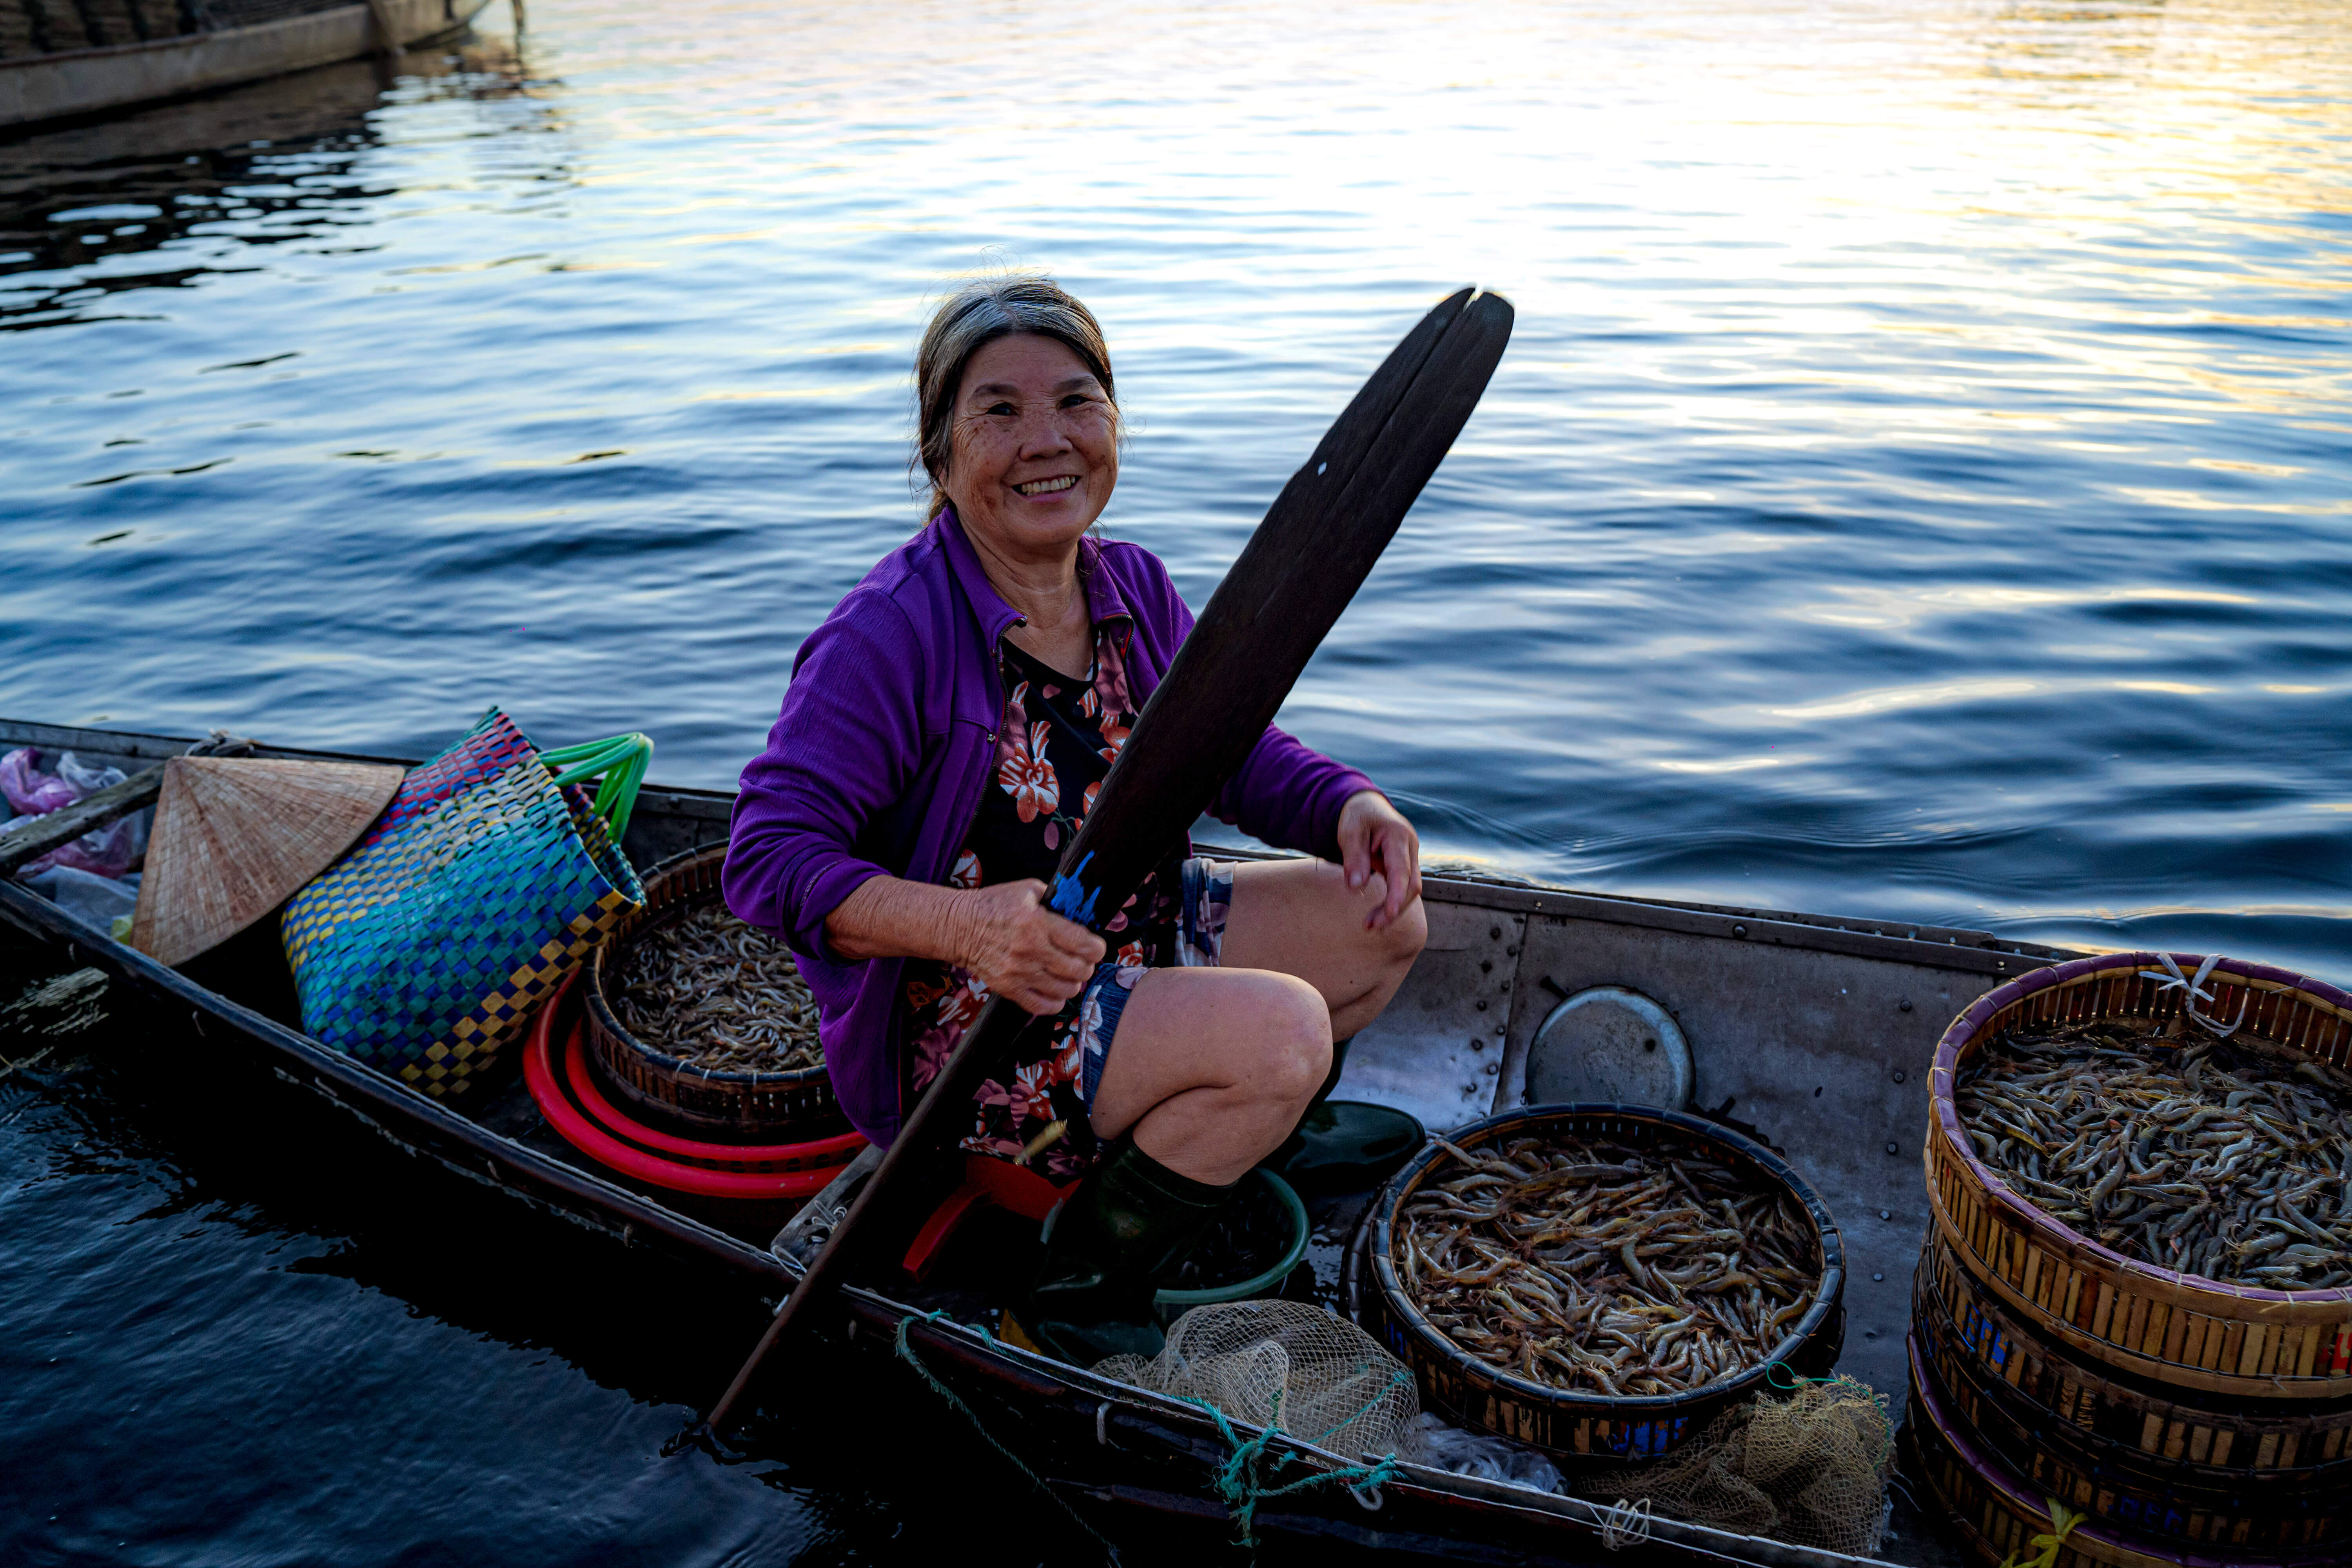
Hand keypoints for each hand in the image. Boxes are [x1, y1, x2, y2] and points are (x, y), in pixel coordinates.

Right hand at [952, 879, 1106, 1014]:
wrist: (958, 927)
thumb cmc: (994, 905)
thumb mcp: (1028, 890)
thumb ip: (1057, 899)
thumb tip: (1084, 911)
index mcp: (1038, 923)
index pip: (1083, 945)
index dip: (1097, 948)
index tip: (1094, 947)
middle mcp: (1031, 950)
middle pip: (1079, 970)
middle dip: (1086, 965)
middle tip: (1080, 959)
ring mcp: (1019, 973)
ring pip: (1066, 990)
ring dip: (1072, 982)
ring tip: (1066, 973)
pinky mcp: (1008, 989)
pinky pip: (1043, 1007)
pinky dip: (1055, 1001)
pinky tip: (1054, 990)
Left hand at [1336, 791, 1420, 930]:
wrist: (1367, 807)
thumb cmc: (1357, 817)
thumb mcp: (1350, 831)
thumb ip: (1354, 857)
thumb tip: (1355, 888)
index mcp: (1398, 836)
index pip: (1402, 870)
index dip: (1396, 894)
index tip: (1387, 913)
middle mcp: (1410, 848)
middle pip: (1411, 885)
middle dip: (1393, 908)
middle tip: (1370, 927)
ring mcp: (1410, 858)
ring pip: (1409, 890)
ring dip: (1392, 910)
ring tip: (1370, 926)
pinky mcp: (1404, 867)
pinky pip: (1402, 889)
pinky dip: (1391, 904)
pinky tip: (1377, 917)